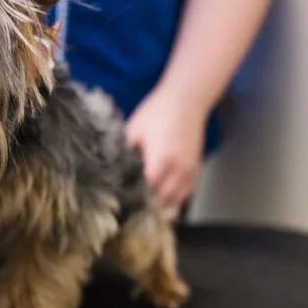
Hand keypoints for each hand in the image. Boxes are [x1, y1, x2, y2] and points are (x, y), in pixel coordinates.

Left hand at [125, 87, 207, 212]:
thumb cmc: (157, 112)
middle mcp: (178, 169)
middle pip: (160, 201)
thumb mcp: (133, 129)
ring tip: (143, 206)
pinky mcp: (196, 170)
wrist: (186, 100)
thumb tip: (111, 171)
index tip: (120, 203)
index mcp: (160, 160)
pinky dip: (173, 199)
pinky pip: (185, 195)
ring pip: (174, 202)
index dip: (132, 200)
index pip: (146, 192)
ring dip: (160, 205)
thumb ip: (124, 152)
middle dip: (145, 205)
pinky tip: (161, 198)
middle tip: (128, 207)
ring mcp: (189, 171)